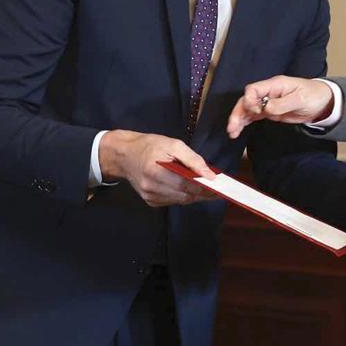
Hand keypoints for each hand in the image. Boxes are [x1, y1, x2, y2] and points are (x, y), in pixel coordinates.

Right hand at [98, 130, 218, 206]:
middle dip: (204, 194)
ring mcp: (149, 196)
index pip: (186, 185)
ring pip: (181, 200)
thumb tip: (209, 175)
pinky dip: (184, 196)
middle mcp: (151, 187)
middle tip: (220, 190)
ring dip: (196, 196)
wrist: (125, 155)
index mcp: (155, 171)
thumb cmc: (150, 146)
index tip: (221, 188)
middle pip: (185, 196)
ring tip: (210, 189)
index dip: (205, 188)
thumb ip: (192, 159)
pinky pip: (173, 201)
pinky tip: (192, 189)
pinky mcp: (150, 201)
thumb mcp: (173, 144)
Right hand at [226, 75, 334, 137]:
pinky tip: (237, 131)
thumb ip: (282, 104)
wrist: (322, 102)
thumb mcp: (300, 99)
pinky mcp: (270, 112)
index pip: (253, 89)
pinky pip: (253, 116)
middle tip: (233, 127)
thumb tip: (266, 109)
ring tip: (232, 132)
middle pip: (247, 100)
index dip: (249, 100)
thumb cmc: (313, 95)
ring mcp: (268, 102)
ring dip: (238, 119)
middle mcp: (268, 92)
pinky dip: (245, 122)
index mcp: (274, 85)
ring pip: (248, 109)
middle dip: (238, 113)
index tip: (254, 112)